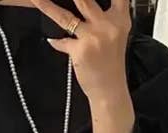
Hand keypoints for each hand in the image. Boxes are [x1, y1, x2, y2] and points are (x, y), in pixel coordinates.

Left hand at [31, 0, 134, 132]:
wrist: (109, 90)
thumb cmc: (111, 64)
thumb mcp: (115, 36)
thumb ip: (105, 18)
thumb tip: (82, 4)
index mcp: (120, 19)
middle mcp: (108, 25)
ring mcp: (93, 37)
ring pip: (65, 16)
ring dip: (47, 6)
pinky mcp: (80, 50)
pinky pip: (61, 41)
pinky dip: (55, 41)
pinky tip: (51, 40)